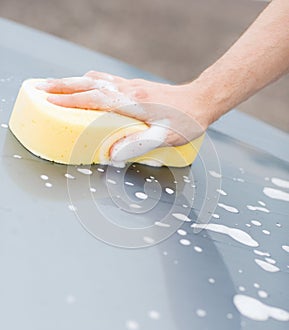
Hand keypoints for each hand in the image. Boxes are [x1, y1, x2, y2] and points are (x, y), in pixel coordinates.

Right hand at [37, 71, 213, 161]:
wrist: (201, 100)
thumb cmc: (186, 121)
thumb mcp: (166, 138)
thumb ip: (139, 145)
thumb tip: (113, 154)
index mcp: (134, 103)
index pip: (95, 99)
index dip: (71, 101)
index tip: (50, 101)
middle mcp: (129, 90)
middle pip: (88, 84)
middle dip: (62, 86)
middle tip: (41, 87)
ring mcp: (131, 85)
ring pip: (95, 79)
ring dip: (73, 81)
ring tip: (55, 86)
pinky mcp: (135, 86)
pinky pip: (106, 80)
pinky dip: (89, 81)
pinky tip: (85, 85)